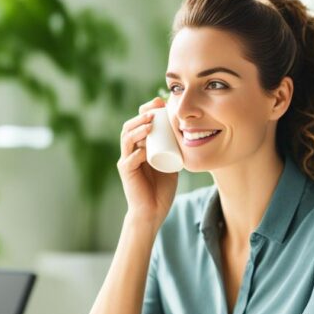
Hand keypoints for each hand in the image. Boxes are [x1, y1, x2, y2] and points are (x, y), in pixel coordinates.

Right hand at [118, 96, 179, 228]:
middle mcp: (130, 151)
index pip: (139, 123)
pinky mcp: (126, 173)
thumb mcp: (171, 163)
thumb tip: (187, 133)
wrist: (153, 211)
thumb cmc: (162, 188)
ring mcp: (126, 161)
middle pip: (130, 126)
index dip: (147, 110)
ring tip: (150, 123)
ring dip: (138, 129)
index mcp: (139, 146)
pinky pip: (130, 159)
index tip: (161, 102)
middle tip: (155, 109)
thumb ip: (175, 150)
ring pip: (127, 139)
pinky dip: (137, 152)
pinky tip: (145, 148)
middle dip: (142, 115)